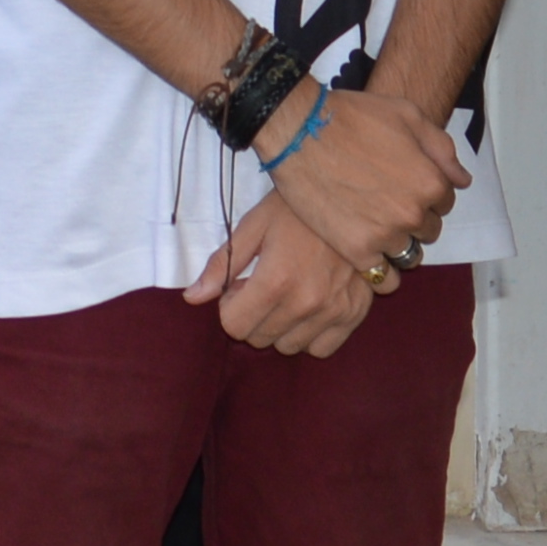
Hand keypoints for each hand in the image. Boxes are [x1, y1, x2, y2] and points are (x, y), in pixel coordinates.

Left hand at [198, 193, 387, 356]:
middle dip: (253, 315)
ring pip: (288, 346)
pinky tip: (310, 307)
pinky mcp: (355, 314)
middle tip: (264, 285)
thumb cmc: (297, 207)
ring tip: (288, 293)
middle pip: (259, 338)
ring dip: (281, 326)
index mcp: (276, 280)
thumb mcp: (254, 225)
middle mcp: (306, 303)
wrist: (355, 197)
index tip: (240, 286)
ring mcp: (333, 312)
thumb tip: (191, 298)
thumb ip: (222, 264)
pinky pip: (321, 348)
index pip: (234, 326)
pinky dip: (310, 334)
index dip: (229, 306)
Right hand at [261, 82, 465, 270]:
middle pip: (428, 230)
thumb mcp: (406, 115)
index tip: (402, 184)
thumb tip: (462, 180)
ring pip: (407, 254)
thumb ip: (441, 149)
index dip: (425, 191)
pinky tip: (365, 252)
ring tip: (372, 225)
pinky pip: (383, 278)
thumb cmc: (352, 117)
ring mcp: (385, 235)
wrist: (299, 130)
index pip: (445, 201)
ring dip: (396, 243)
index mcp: (430, 181)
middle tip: (384, 201)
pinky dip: (379, 270)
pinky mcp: (356, 251)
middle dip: (412, 217)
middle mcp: (413, 213)